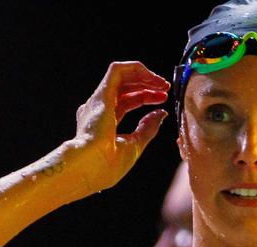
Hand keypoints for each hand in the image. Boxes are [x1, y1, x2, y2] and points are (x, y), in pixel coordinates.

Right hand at [71, 61, 170, 189]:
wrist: (91, 166)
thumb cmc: (109, 163)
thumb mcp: (135, 145)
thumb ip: (147, 128)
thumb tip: (161, 114)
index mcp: (103, 122)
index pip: (127, 101)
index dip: (146, 98)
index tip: (163, 102)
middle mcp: (99, 108)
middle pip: (126, 88)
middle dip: (147, 85)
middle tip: (165, 89)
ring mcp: (99, 100)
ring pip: (122, 76)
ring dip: (144, 76)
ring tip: (162, 83)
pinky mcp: (102, 93)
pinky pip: (117, 70)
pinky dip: (136, 69)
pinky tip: (151, 77)